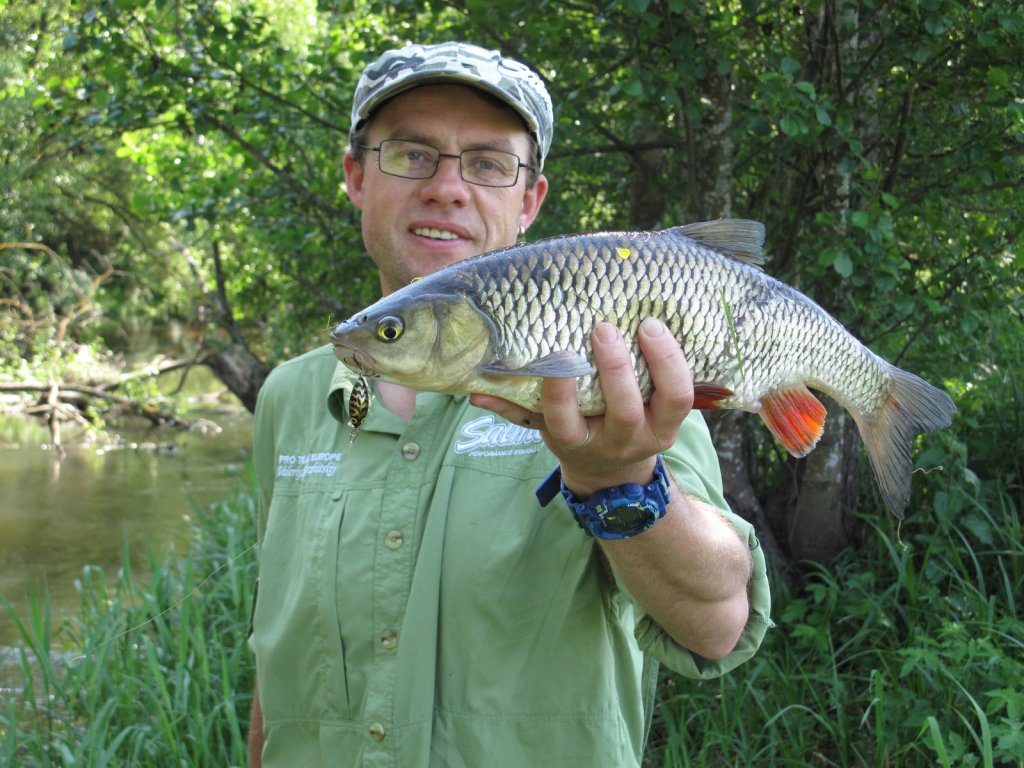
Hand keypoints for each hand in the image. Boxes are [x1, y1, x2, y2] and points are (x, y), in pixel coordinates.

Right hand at [470, 317, 694, 497]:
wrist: (613, 468)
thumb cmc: (573, 430)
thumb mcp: (540, 425)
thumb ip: (511, 404)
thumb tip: (474, 388)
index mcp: (576, 440)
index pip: (565, 422)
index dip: (560, 394)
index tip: (555, 361)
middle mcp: (617, 441)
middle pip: (621, 411)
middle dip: (615, 369)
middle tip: (603, 328)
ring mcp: (652, 434)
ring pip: (666, 402)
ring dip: (660, 361)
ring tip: (648, 325)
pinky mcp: (675, 422)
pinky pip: (684, 393)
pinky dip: (678, 362)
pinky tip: (664, 331)